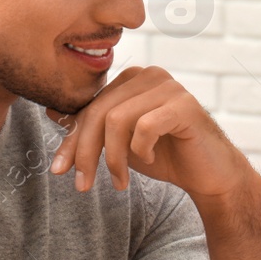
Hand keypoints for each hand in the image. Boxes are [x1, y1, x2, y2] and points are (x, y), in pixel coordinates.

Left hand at [48, 66, 252, 199]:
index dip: (71, 140)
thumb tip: (50, 111)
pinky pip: (144, 127)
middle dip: (85, 152)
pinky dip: (140, 150)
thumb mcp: (120, 144)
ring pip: (117, 120)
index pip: (90, 107)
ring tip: (119, 182)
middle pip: (99, 112)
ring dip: (113, 158)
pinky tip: (149, 160)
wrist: (209, 175)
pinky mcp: (185, 106)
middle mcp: (149, 75)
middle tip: (82, 184)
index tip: (60, 171)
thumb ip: (92, 126)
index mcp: (132, 80)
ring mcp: (169, 87)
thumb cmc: (166, 156)